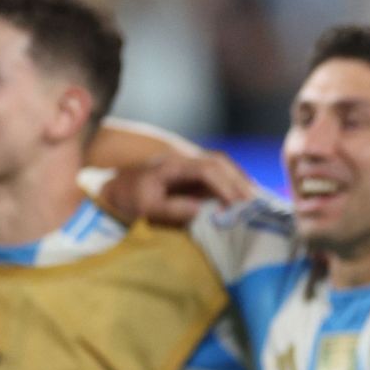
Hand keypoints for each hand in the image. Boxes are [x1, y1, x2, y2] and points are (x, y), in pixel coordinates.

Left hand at [101, 151, 253, 225]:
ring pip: (221, 164)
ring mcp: (188, 163)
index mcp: (173, 165)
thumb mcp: (146, 208)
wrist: (116, 188)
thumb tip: (201, 210)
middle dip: (239, 181)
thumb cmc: (130, 199)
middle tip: (254, 202)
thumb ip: (173, 209)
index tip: (237, 203)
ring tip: (254, 199)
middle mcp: (184, 159)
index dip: (225, 185)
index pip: (207, 169)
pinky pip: (217, 172)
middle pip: (220, 162)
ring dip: (239, 180)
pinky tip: (242, 195)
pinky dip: (233, 181)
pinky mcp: (191, 172)